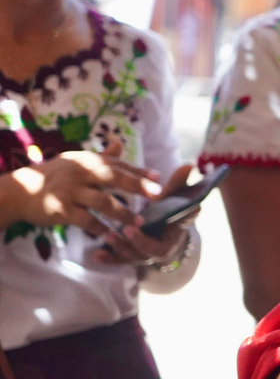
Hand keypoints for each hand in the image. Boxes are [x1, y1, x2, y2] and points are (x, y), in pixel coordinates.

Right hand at [9, 136, 160, 234]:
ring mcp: (70, 191)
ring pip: (103, 202)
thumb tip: (120, 141)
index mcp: (87, 160)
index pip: (118, 165)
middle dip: (137, 185)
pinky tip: (114, 237)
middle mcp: (80, 173)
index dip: (139, 172)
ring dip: (124, 214)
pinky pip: (87, 221)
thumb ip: (101, 156)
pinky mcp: (61, 210)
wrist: (20, 191)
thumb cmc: (54, 175)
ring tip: (139, 223)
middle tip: (158, 194)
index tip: (160, 177)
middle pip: (113, 177)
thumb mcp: (76, 161)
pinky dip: (101, 230)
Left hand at [94, 162, 196, 267]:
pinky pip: (119, 260)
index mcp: (173, 233)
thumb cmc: (169, 209)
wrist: (165, 230)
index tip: (137, 225)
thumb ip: (179, 183)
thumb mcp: (174, 196)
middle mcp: (160, 248)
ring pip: (132, 256)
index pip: (167, 237)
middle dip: (137, 241)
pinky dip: (109, 258)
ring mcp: (144, 254)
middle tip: (127, 230)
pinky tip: (97, 255)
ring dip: (120, 247)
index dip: (154, 233)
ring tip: (107, 234)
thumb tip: (189, 165)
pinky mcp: (130, 257)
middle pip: (148, 251)